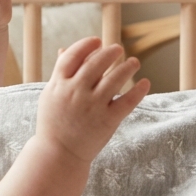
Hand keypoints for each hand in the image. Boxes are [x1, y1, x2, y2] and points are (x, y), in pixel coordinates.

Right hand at [35, 37, 148, 163]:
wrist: (58, 154)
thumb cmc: (54, 122)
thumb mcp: (50, 95)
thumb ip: (60, 73)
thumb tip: (64, 49)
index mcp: (59, 84)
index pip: (73, 55)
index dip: (86, 45)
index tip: (97, 41)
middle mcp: (75, 92)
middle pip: (96, 63)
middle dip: (110, 52)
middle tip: (118, 48)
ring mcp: (92, 106)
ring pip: (115, 78)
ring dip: (127, 66)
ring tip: (134, 62)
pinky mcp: (107, 121)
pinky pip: (127, 101)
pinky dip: (138, 91)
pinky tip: (145, 83)